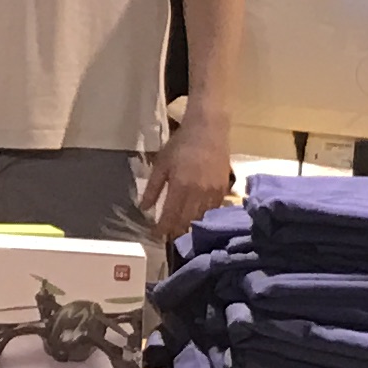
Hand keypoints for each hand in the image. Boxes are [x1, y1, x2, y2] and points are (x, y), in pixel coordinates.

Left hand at [140, 116, 235, 240]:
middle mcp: (198, 193)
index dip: (162, 229)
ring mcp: (213, 193)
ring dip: (189, 227)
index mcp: (181, 186)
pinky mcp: (223, 190)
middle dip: (175, 232)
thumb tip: (144, 208)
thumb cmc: (182, 144)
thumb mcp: (162, 163)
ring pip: (200, 219)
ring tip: (180, 232)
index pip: (170, 216)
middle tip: (166, 236)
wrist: (209, 130)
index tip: (155, 235)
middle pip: (186, 222)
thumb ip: (153, 188)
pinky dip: (203, 217)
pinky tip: (197, 219)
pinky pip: (213, 211)